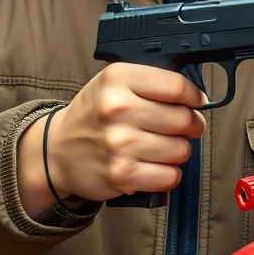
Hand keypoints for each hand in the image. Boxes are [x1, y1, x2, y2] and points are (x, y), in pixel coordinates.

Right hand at [18, 63, 206, 213]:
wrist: (56, 151)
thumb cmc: (94, 115)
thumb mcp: (115, 82)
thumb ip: (152, 82)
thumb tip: (197, 97)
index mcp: (117, 79)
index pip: (177, 86)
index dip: (193, 96)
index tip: (195, 102)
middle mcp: (117, 109)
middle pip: (183, 119)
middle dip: (190, 125)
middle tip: (179, 127)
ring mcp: (119, 143)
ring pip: (181, 149)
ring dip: (178, 151)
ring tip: (160, 146)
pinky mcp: (121, 174)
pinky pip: (170, 176)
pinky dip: (168, 174)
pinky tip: (153, 165)